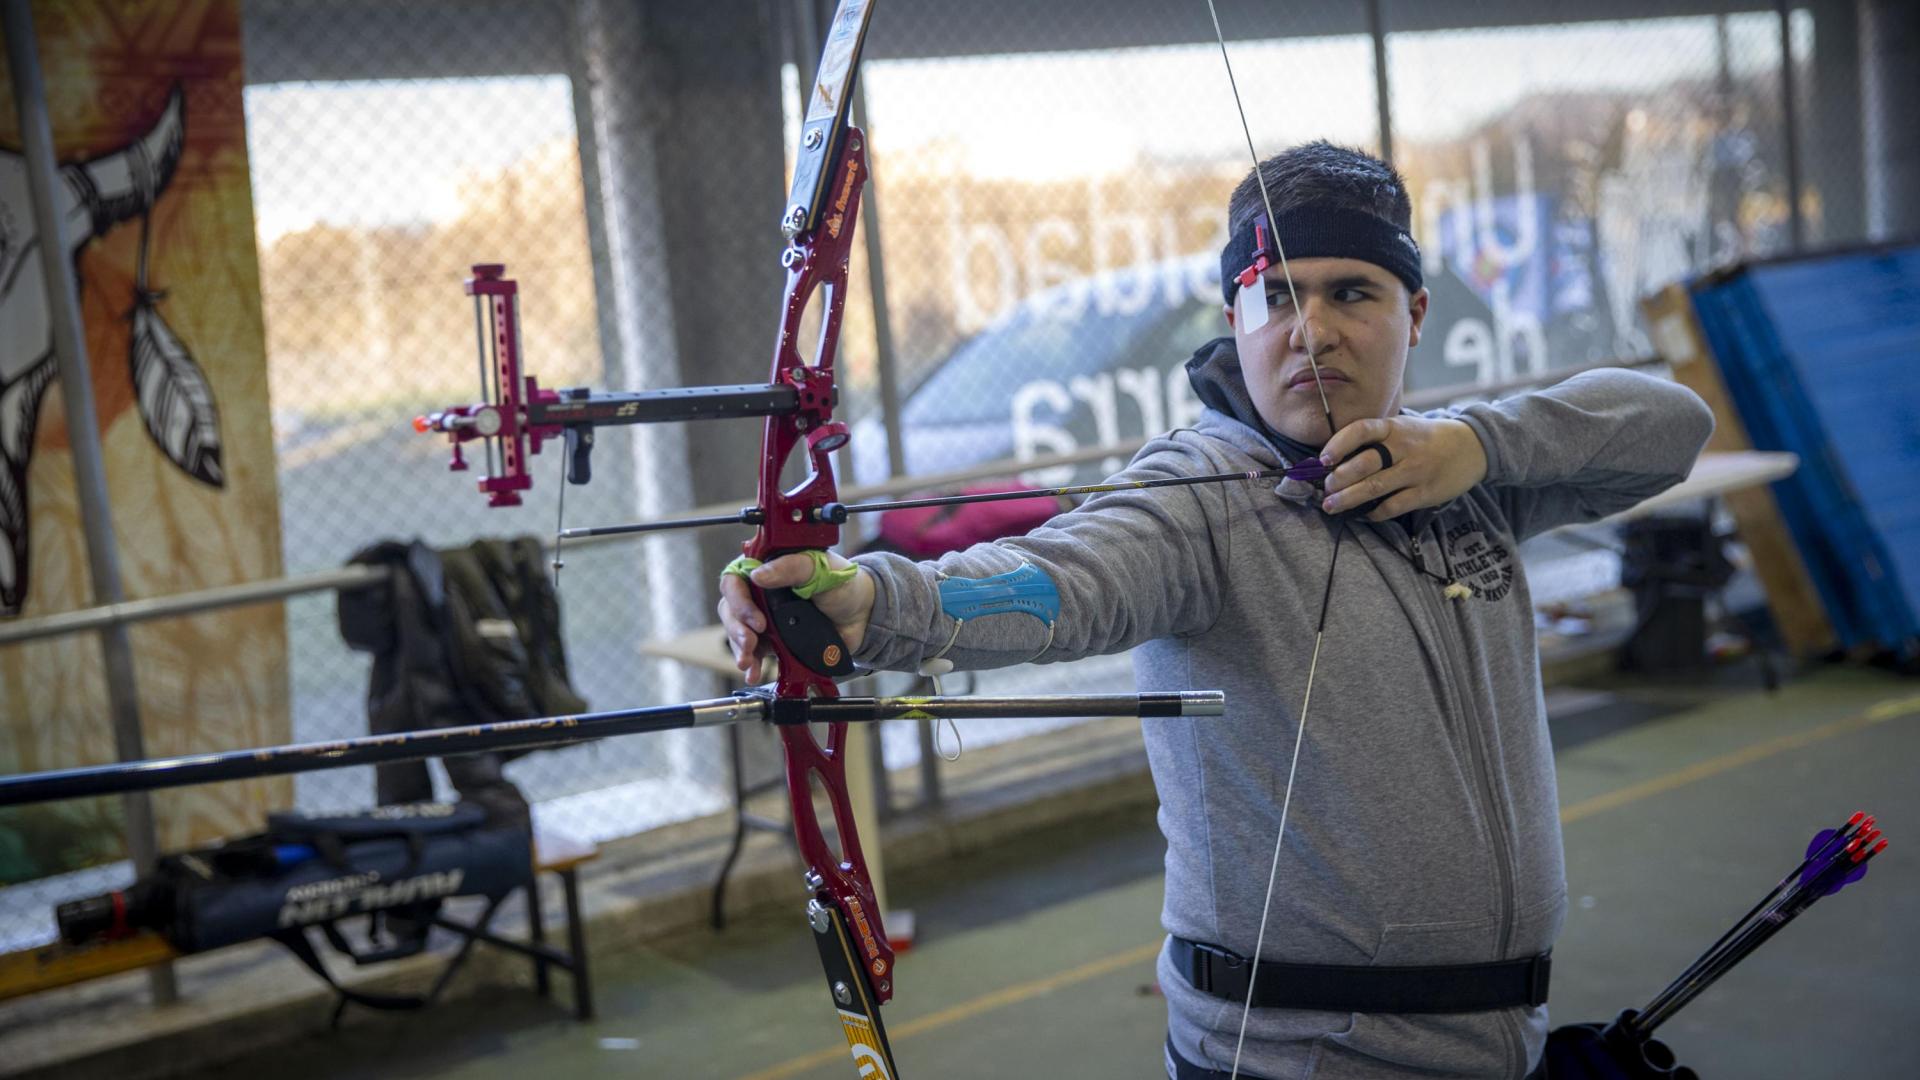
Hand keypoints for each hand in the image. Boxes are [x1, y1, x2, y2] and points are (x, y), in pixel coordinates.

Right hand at [718, 551, 875, 674]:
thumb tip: (759, 575)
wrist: (863, 616)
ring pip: (738, 632)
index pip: (736, 579)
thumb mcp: (819, 568)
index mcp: (768, 568)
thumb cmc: (843, 584)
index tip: (756, 619)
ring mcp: (766, 617)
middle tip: (751, 642)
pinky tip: (752, 672)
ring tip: (748, 662)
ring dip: (740, 648)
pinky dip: (751, 663)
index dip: (739, 600)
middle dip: (737, 628)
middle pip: (731, 608)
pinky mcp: (774, 640)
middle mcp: (761, 592)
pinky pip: (754, 652)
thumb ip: (791, 568)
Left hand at [1318, 416, 1487, 521]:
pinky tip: (1363, 514)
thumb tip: (1335, 459)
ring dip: (1348, 499)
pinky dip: (1374, 512)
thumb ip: (1375, 439)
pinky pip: (1393, 506)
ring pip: (1375, 487)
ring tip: (1331, 506)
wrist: (1472, 446)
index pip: (1360, 430)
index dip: (1338, 444)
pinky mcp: (1425, 492)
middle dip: (1339, 479)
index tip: (1322, 459)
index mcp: (1394, 428)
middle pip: (1364, 463)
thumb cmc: (1426, 438)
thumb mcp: (1403, 428)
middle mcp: (1403, 448)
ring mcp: (1415, 471)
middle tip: (1326, 488)